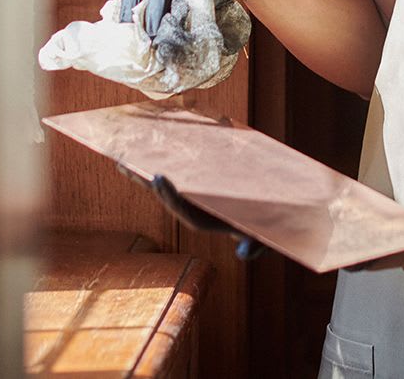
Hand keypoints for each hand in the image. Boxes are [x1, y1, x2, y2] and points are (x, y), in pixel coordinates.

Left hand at [116, 161, 262, 260]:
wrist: (281, 212)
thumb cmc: (272, 225)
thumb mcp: (267, 236)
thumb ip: (256, 245)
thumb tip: (243, 253)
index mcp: (215, 224)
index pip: (188, 214)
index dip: (171, 197)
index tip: (158, 177)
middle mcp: (203, 214)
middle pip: (172, 199)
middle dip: (148, 184)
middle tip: (124, 164)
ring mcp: (200, 202)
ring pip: (171, 188)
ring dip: (147, 175)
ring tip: (123, 159)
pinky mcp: (201, 188)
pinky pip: (181, 176)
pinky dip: (167, 164)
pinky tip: (153, 150)